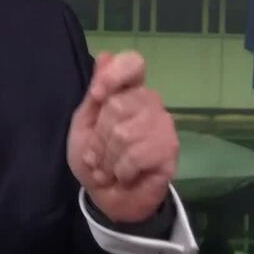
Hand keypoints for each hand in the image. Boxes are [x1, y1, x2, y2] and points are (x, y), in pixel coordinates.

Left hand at [66, 51, 178, 223]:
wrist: (108, 198)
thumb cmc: (94, 159)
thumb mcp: (84, 125)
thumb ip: (95, 93)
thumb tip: (105, 55)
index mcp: (127, 91)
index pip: (133, 63)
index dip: (114, 75)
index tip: (97, 96)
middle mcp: (149, 102)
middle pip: (117, 105)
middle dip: (98, 139)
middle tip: (97, 157)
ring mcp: (163, 125)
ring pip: (125, 133)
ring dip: (108, 159)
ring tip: (109, 169)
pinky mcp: (170, 150)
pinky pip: (137, 155)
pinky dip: (122, 170)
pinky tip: (125, 175)